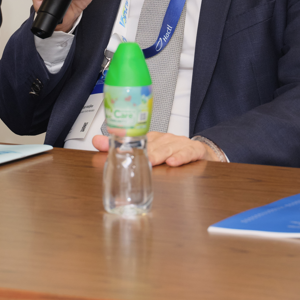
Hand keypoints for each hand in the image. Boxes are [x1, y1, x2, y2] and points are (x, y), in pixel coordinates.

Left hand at [91, 131, 223, 166]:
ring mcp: (180, 144)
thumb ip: (122, 147)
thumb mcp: (150, 150)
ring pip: (169, 148)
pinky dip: (181, 157)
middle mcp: (166, 139)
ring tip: (153, 161)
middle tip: (134, 156)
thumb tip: (96, 141)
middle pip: (153, 143)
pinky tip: (174, 162)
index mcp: (153, 138)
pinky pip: (188, 153)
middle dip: (144, 149)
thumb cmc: (173, 152)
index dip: (122, 139)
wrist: (202, 151)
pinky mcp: (194, 150)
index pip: (136, 137)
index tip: (110, 142)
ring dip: (161, 154)